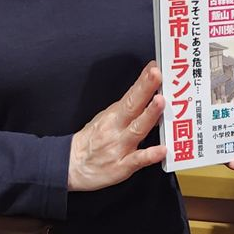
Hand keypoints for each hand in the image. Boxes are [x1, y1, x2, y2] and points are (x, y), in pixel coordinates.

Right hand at [68, 62, 166, 190]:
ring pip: (137, 130)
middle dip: (146, 89)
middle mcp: (116, 128)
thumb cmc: (92, 141)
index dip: (143, 81)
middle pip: (133, 106)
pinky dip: (149, 155)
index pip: (131, 95)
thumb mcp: (106, 118)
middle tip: (157, 74)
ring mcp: (119, 147)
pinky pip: (136, 160)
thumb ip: (128, 108)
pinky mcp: (121, 167)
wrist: (70, 166)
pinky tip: (162, 150)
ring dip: (149, 115)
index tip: (154, 66)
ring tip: (161, 102)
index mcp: (114, 115)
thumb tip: (149, 93)